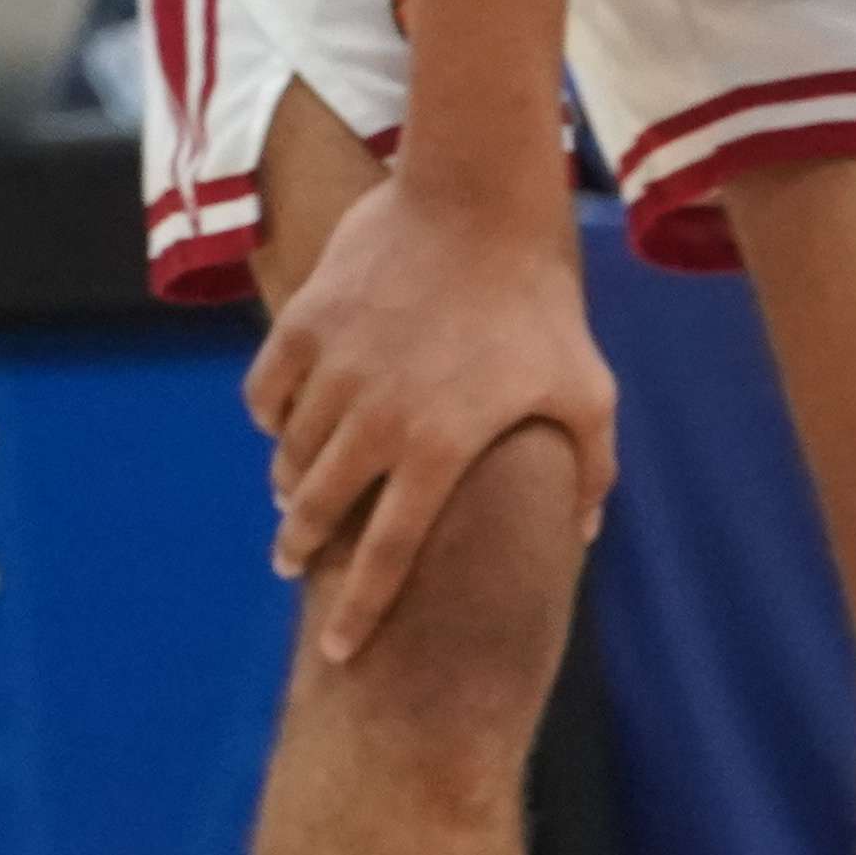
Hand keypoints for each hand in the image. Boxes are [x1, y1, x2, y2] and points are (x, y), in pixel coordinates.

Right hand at [248, 174, 619, 664]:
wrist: (479, 199)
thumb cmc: (540, 303)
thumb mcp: (587, 390)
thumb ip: (589, 470)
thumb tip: (584, 535)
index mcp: (439, 451)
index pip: (388, 559)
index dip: (359, 614)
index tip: (339, 655)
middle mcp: (376, 420)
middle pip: (318, 512)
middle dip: (301, 549)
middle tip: (292, 564)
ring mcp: (334, 370)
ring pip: (288, 453)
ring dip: (289, 484)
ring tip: (294, 497)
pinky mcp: (305, 324)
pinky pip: (266, 392)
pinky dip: (270, 417)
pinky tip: (282, 424)